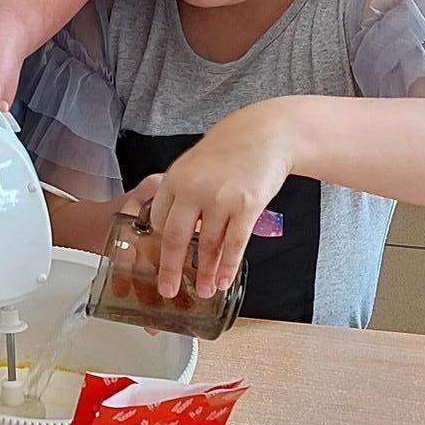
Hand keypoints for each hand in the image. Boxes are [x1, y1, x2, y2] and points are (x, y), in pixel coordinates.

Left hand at [145, 109, 293, 300]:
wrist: (267, 134)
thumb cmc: (230, 147)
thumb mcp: (194, 163)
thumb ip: (182, 192)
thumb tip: (173, 223)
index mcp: (175, 179)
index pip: (159, 220)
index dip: (159, 243)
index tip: (158, 260)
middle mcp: (194, 190)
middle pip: (175, 239)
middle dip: (170, 270)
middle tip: (168, 291)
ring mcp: (221, 200)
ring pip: (207, 246)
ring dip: (204, 273)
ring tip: (203, 291)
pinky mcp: (247, 207)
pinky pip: (234, 245)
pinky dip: (228, 267)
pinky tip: (224, 280)